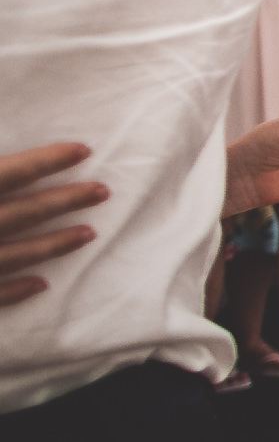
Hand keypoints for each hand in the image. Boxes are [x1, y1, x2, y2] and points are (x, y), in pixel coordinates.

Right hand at [0, 143, 106, 307]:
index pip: (11, 173)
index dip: (48, 160)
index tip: (85, 151)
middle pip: (24, 213)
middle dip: (66, 201)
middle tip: (104, 191)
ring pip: (13, 255)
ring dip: (53, 245)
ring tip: (89, 234)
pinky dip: (15, 290)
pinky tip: (42, 285)